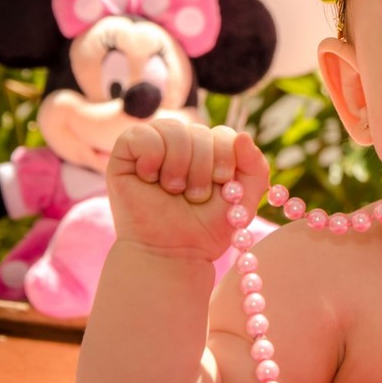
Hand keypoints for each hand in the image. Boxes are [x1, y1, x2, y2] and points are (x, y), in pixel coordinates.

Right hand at [107, 121, 267, 262]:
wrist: (172, 253)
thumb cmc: (205, 228)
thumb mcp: (244, 200)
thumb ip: (255, 167)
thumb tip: (244, 135)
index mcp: (209, 150)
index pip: (223, 133)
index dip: (226, 156)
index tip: (223, 184)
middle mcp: (182, 144)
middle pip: (200, 131)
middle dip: (203, 168)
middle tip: (196, 196)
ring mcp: (153, 147)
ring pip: (173, 129)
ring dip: (179, 165)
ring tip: (174, 190)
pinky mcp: (125, 154)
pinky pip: (141, 134)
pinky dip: (152, 157)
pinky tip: (150, 178)